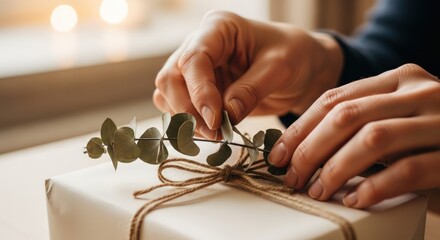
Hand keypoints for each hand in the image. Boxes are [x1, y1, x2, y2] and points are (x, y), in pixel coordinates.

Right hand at [153, 11, 341, 138]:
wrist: (301, 67)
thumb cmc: (294, 56)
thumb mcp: (280, 69)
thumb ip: (251, 90)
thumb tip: (225, 116)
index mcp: (218, 28)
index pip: (193, 59)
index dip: (199, 92)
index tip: (216, 121)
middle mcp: (200, 44)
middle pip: (171, 78)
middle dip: (188, 109)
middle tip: (213, 133)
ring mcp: (197, 68)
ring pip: (168, 94)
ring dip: (186, 118)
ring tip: (215, 134)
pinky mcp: (199, 89)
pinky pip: (178, 106)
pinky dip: (189, 122)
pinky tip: (210, 131)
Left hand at [269, 64, 439, 207]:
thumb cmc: (427, 135)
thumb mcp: (393, 116)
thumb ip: (359, 120)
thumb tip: (300, 147)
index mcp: (397, 79)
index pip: (335, 99)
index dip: (301, 128)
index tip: (279, 153)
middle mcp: (419, 91)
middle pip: (346, 116)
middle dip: (310, 149)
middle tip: (292, 175)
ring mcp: (439, 120)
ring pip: (372, 139)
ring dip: (336, 169)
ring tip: (318, 190)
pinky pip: (407, 170)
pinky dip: (374, 186)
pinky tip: (355, 199)